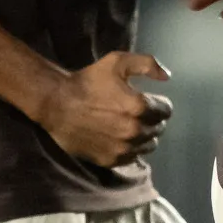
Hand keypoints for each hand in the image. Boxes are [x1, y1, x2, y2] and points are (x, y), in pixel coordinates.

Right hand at [39, 51, 171, 167]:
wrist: (55, 103)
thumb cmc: (87, 81)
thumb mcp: (117, 62)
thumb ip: (147, 64)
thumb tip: (167, 76)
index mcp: (139, 107)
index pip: (166, 111)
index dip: (159, 104)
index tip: (149, 101)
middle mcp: (134, 131)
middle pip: (158, 129)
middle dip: (151, 120)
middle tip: (137, 114)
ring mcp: (122, 148)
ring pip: (148, 145)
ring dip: (143, 136)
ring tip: (129, 126)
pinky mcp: (110, 160)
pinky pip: (132, 157)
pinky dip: (130, 149)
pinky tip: (120, 138)